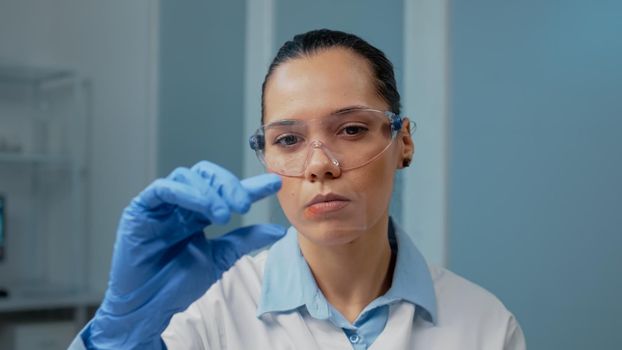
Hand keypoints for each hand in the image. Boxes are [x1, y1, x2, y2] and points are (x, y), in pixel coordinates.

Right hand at [83, 161, 283, 348]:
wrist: (149, 308)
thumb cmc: (177, 284)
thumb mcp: (220, 258)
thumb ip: (245, 240)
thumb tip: (278, 230)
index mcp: (198, 212)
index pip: (226, 191)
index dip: (251, 185)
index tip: (274, 184)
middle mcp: (180, 204)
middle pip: (206, 175)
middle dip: (229, 185)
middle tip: (245, 204)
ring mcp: (160, 206)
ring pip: (186, 177)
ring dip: (210, 192)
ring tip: (225, 214)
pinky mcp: (140, 210)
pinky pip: (162, 190)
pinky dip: (186, 193)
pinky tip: (203, 207)